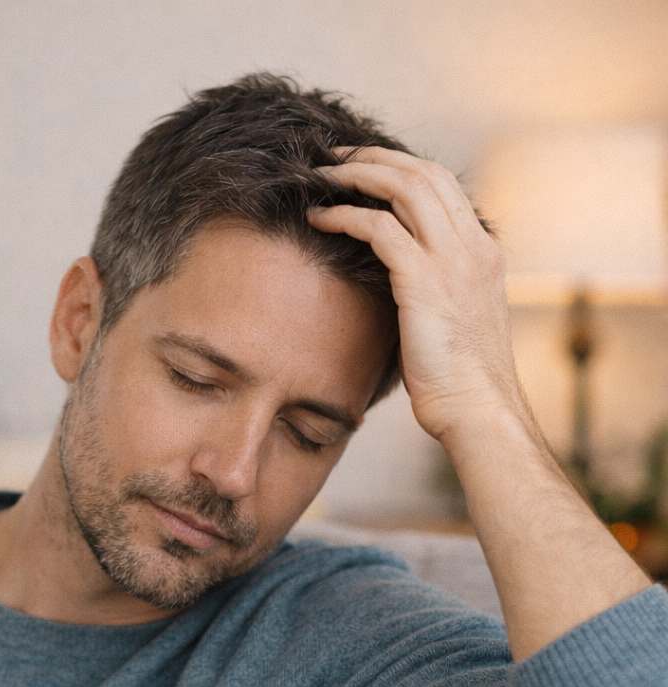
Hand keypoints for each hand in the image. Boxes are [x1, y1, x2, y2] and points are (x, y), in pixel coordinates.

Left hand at [309, 147, 650, 658]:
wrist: (479, 413)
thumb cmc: (460, 383)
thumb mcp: (454, 325)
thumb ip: (435, 293)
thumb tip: (400, 288)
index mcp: (482, 251)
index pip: (442, 186)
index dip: (401, 168)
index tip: (364, 169)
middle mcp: (472, 246)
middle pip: (423, 172)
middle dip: (375, 157)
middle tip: (334, 159)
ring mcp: (453, 261)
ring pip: (404, 188)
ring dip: (357, 175)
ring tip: (320, 176)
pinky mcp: (425, 282)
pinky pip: (380, 229)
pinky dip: (346, 216)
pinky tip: (318, 219)